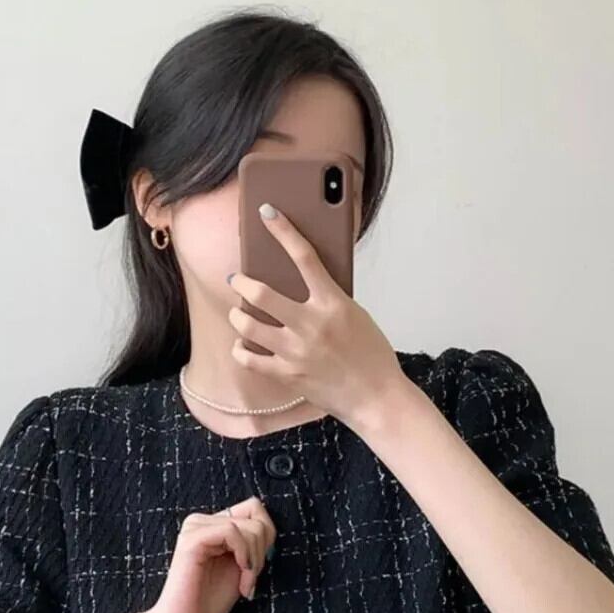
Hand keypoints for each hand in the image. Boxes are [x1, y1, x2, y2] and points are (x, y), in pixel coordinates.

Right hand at [141, 495, 275, 612]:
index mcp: (212, 524)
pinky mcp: (192, 539)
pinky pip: (231, 532)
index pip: (254, 508)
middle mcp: (201, 520)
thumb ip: (253, 542)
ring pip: (248, 527)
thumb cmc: (211, 601)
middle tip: (249, 580)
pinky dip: (244, 556)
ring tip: (245, 583)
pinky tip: (240, 582)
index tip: (256, 567)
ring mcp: (194, 527)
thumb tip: (267, 524)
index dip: (266, 536)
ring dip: (255, 560)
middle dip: (261, 552)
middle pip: (255, 517)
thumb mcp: (242, 565)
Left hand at [227, 204, 405, 425]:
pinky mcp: (287, 375)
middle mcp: (310, 325)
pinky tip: (243, 345)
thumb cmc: (371, 355)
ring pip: (248, 325)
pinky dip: (241, 350)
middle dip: (242, 282)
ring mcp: (296, 351)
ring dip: (238, 315)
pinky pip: (249, 359)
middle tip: (237, 279)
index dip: (283, 231)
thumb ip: (329, 299)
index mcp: (333, 303)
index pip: (304, 256)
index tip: (267, 214)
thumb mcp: (356, 316)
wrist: (376, 398)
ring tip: (238, 313)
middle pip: (260, 294)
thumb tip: (302, 283)